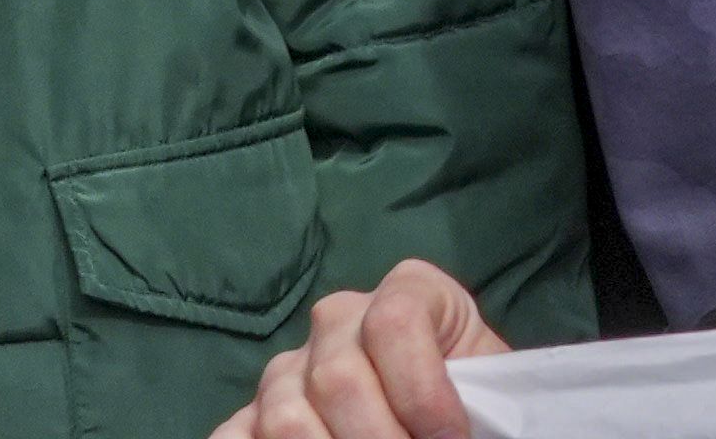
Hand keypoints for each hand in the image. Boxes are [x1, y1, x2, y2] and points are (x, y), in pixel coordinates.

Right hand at [232, 265, 504, 438]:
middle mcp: (339, 318)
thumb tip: (445, 432)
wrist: (447, 403)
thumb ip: (469, 387)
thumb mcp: (483, 376)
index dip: (423, 393)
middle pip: (337, 379)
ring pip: (285, 417)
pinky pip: (233, 435)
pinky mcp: (253, 411)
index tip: (451, 438)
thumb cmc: (468, 391)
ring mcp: (289, 366)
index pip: (394, 323)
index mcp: (407, 291)